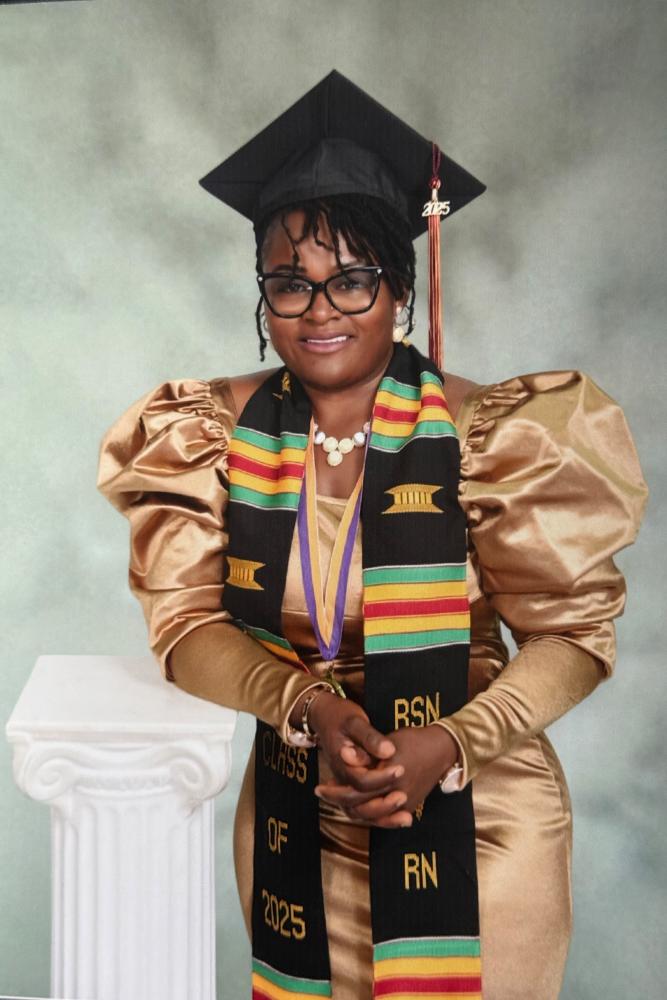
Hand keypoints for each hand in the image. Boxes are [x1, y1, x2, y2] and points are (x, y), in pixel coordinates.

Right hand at [294, 691, 408, 812]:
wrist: (324, 716)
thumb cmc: (339, 716)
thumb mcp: (354, 721)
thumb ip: (370, 738)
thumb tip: (388, 751)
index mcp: (342, 762)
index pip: (362, 781)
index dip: (382, 777)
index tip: (401, 769)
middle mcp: (342, 778)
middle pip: (360, 805)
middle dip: (384, 805)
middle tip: (404, 796)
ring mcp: (345, 784)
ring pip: (361, 813)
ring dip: (384, 818)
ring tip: (405, 817)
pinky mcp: (351, 785)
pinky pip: (363, 810)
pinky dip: (381, 817)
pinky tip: (401, 817)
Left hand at [315, 724, 458, 827]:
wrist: (443, 750)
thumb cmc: (414, 741)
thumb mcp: (388, 743)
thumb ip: (366, 754)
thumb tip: (344, 755)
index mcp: (389, 778)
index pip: (356, 791)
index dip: (336, 790)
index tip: (321, 786)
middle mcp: (396, 796)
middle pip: (360, 808)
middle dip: (338, 802)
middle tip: (322, 794)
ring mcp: (404, 804)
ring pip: (371, 816)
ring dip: (352, 810)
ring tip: (337, 801)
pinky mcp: (408, 807)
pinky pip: (384, 818)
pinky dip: (369, 815)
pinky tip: (357, 808)